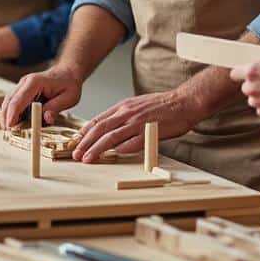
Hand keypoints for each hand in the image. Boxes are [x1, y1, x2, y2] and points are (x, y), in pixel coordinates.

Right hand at [1, 67, 83, 128]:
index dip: (12, 115)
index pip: (18, 100)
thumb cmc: (69, 83)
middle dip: (6, 117)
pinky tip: (15, 123)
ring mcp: (23, 86)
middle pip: (9, 101)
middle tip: (8, 132)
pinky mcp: (23, 91)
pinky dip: (12, 112)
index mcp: (35, 82)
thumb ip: (56, 108)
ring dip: (7, 115)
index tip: (10, 127)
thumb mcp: (69, 97)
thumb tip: (46, 119)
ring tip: (10, 130)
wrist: (68, 72)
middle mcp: (25, 82)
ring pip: (9, 101)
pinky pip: (14, 102)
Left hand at [73, 89, 202, 162]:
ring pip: (111, 137)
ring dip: (96, 149)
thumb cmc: (163, 105)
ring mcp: (137, 122)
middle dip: (85, 142)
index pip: (98, 120)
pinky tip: (113, 156)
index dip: (85, 132)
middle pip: (100, 129)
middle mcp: (127, 113)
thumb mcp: (137, 105)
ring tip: (87, 158)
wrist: (184, 101)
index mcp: (123, 107)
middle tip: (75, 153)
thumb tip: (111, 128)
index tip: (76, 141)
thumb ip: (123, 116)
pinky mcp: (149, 131)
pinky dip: (121, 150)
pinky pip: (132, 143)